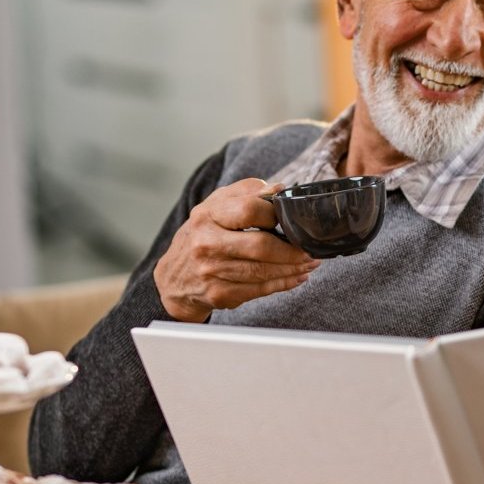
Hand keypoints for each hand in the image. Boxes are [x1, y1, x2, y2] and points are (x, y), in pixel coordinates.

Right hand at [154, 178, 318, 321]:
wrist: (174, 276)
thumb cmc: (202, 235)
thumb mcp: (216, 206)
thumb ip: (247, 193)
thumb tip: (278, 189)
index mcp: (207, 215)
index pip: (250, 210)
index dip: (277, 214)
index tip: (292, 218)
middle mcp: (206, 243)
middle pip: (261, 246)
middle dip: (292, 249)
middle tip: (310, 248)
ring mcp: (212, 271)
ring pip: (264, 271)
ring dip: (293, 268)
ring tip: (309, 262)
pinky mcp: (220, 294)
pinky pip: (260, 289)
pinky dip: (284, 283)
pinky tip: (297, 277)